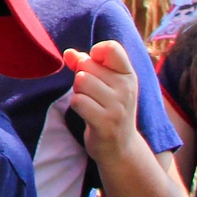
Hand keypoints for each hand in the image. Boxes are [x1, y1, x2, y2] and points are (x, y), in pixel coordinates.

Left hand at [67, 40, 146, 164]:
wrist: (120, 147)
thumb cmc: (109, 109)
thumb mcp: (105, 84)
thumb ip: (86, 64)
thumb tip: (68, 53)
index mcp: (128, 75)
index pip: (111, 48)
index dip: (94, 53)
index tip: (95, 67)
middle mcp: (126, 88)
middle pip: (87, 65)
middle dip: (82, 78)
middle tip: (94, 95)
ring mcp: (117, 106)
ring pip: (81, 82)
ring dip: (79, 92)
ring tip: (92, 104)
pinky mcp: (105, 122)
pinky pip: (78, 101)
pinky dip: (77, 106)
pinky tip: (88, 114)